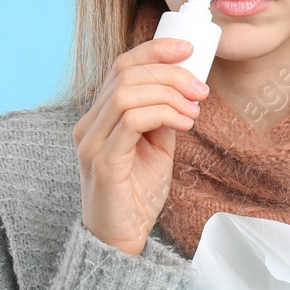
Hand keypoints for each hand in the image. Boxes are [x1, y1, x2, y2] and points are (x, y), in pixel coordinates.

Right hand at [73, 36, 209, 256]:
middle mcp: (89, 124)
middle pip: (125, 74)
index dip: (154, 50)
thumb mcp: (155, 148)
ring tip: (194, 109)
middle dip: (170, 73)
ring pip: (126, 92)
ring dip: (169, 93)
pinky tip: (183, 123)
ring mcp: (92, 141)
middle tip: (200, 89)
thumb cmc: (136, 195)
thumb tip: (184, 90)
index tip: (188, 50)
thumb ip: (162, 117)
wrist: (120, 240)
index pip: (121, 67)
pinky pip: (131, 120)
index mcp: (99, 116)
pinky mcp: (102, 161)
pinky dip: (162, 114)